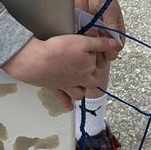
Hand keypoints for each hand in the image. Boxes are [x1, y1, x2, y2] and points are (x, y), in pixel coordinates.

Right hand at [2, 33, 119, 110]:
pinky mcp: (54, 89)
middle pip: (91, 83)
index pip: (97, 64)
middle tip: (87, 70)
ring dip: (81, 92)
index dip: (95, 56)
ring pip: (79, 94)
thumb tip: (114, 43)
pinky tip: (69, 108)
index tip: (90, 50)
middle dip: (91, 78)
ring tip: (81, 87)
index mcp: (89, 69)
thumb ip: (99, 43)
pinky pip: (62, 100)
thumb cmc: (59, 50)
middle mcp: (80, 80)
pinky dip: (66, 104)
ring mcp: (67, 86)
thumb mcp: (82, 41)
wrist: (36, 61)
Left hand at [74, 0, 124, 60]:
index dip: (111, 51)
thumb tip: (116, 42)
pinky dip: (76, 42)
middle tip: (94, 53)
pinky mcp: (77, 31)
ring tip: (85, 47)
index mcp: (114, 30)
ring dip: (88, 50)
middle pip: (102, 52)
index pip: (115, 48)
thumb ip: (113, 25)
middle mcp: (102, 34)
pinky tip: (76, 40)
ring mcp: (89, 34)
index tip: (106, 51)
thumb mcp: (110, 9)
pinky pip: (77, 41)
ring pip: (90, 49)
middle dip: (99, 55)